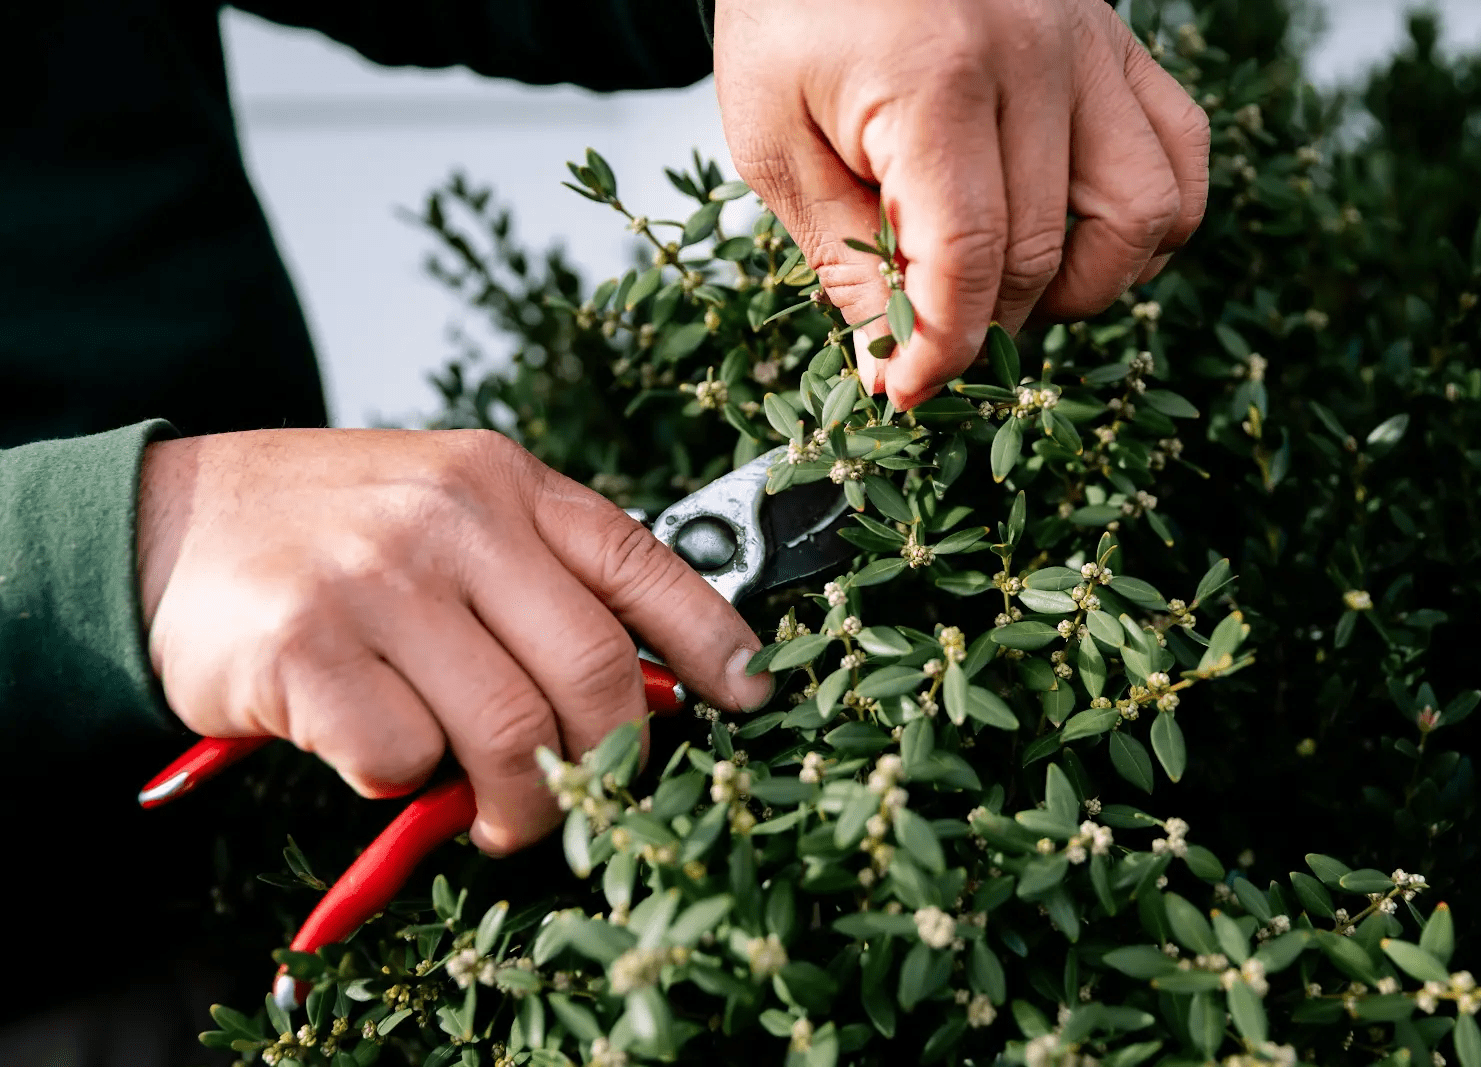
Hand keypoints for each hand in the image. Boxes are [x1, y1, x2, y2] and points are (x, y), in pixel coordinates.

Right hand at [136, 429, 770, 853]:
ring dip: (514, 802)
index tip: (753, 694)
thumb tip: (647, 689)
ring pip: (510, 734)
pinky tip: (378, 752)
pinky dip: (403, 782)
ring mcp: (380, 579)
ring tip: (493, 812)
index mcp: (506, 484)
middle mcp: (454, 519)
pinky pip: (402, 758)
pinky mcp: (307, 648)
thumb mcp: (450, 514)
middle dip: (606, 764)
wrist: (166, 522)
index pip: (644, 564)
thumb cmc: (332, 532)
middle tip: (583, 799)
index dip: (714, 640)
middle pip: (594, 672)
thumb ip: (539, 582)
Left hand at [715, 0, 1208, 408]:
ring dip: (1088, 284)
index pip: (967, 259)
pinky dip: (1150, 220)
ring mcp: (1090, 45)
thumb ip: (839, 251)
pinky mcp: (1117, 41)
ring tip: (1013, 289)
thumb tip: (893, 358)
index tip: (906, 389)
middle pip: (1043, 250)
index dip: (940, 348)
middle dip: (986, 324)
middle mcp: (1034, 57)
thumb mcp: (772, 136)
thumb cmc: (793, 8)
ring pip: (1147, 212)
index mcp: (937, 80)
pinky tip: (1080, 238)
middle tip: (932, 336)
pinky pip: (1179, 151)